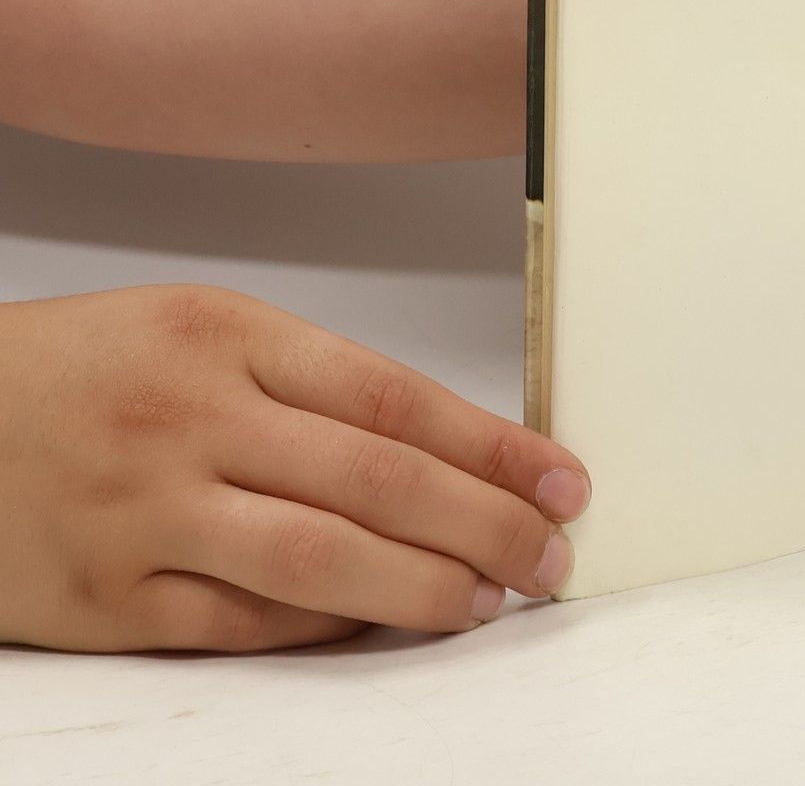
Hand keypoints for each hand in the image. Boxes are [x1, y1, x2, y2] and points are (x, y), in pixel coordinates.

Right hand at [0, 285, 591, 651]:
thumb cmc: (89, 369)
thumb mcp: (205, 330)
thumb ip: (313, 385)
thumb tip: (447, 450)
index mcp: (228, 335)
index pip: (395, 397)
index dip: (493, 445)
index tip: (561, 477)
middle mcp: (192, 420)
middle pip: (375, 479)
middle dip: (485, 522)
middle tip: (549, 552)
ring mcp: (146, 514)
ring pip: (318, 561)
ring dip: (421, 587)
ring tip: (486, 599)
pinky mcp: (103, 601)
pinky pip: (240, 626)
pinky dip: (323, 629)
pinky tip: (377, 623)